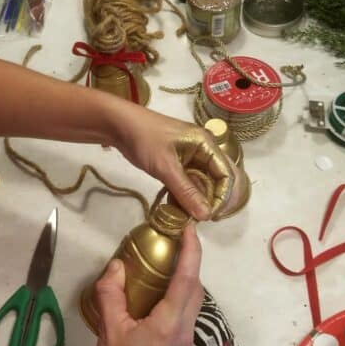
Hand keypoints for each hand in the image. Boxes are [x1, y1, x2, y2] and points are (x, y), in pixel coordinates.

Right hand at [94, 225, 203, 345]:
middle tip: (173, 244)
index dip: (192, 251)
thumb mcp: (110, 333)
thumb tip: (116, 266)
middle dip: (189, 263)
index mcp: (170, 323)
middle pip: (196, 289)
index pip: (188, 279)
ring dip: (184, 281)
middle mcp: (185, 329)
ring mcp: (186, 341)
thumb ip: (112, 296)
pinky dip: (176, 297)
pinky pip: (184, 314)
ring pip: (193, 303)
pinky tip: (155, 298)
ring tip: (162, 267)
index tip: (190, 229)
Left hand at [110, 103, 234, 220]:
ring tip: (188, 219)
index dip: (222, 197)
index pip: (226, 174)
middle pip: (216, 179)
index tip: (212, 217)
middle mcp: (203, 150)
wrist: (119, 125)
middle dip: (211, 201)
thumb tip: (206, 215)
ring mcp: (191, 156)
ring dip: (196, 201)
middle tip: (201, 220)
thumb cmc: (144, 139)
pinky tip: (178, 210)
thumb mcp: (165, 167)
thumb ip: (186, 192)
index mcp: (206, 144)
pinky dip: (184, 196)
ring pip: (201, 183)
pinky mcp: (178, 163)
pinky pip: (188, 182)